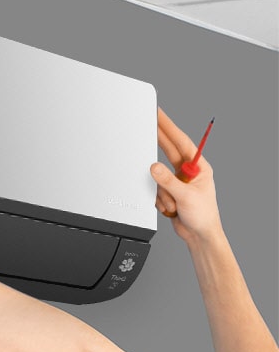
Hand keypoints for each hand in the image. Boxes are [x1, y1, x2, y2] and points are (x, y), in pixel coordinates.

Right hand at [151, 107, 222, 244]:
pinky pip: (155, 188)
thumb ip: (167, 181)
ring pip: (157, 175)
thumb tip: (154, 167)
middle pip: (167, 150)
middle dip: (157, 141)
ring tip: (173, 203)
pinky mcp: (168, 191)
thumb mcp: (186, 196)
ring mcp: (176, 181)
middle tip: (146, 122)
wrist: (199, 236)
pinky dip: (160, 199)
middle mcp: (187, 171)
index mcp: (198, 167)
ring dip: (163, 192)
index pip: (181, 141)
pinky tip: (171, 207)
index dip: (169, 127)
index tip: (158, 115)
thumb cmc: (203, 216)